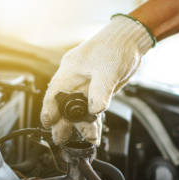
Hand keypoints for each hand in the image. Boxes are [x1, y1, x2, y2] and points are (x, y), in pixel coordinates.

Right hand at [40, 14, 153, 144]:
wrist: (130, 39)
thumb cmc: (115, 46)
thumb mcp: (108, 70)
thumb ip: (101, 92)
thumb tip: (95, 110)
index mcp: (70, 70)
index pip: (54, 93)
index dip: (49, 110)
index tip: (48, 124)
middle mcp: (75, 79)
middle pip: (64, 105)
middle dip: (63, 123)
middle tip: (62, 140)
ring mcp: (86, 85)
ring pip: (79, 110)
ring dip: (82, 125)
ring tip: (88, 140)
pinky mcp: (97, 90)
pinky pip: (91, 109)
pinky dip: (93, 121)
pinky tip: (95, 133)